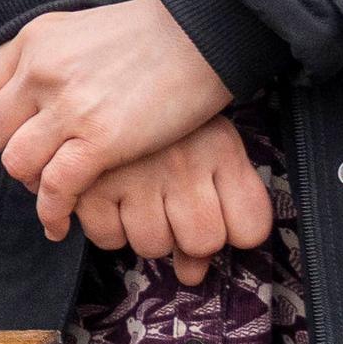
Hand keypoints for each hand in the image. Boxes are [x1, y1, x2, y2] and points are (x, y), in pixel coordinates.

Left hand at [0, 0, 232, 228]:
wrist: (201, 32)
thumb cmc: (152, 34)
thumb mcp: (81, 29)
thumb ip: (50, 55)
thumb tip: (35, 88)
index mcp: (32, 41)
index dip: (0, 121)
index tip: (23, 134)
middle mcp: (39, 71)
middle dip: (17, 155)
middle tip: (44, 168)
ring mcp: (67, 106)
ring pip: (18, 163)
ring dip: (33, 184)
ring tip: (55, 193)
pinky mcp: (99, 140)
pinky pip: (55, 188)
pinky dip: (52, 213)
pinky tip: (59, 226)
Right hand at [62, 116, 274, 282]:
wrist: (111, 68)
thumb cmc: (163, 115)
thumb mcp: (207, 143)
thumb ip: (214, 210)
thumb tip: (190, 276)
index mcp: (222, 148)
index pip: (249, 229)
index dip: (233, 231)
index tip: (216, 213)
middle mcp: (185, 162)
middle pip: (202, 242)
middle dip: (186, 236)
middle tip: (170, 207)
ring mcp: (138, 171)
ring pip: (153, 244)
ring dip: (145, 234)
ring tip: (137, 201)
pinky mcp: (92, 178)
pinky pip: (106, 236)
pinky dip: (106, 229)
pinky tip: (108, 202)